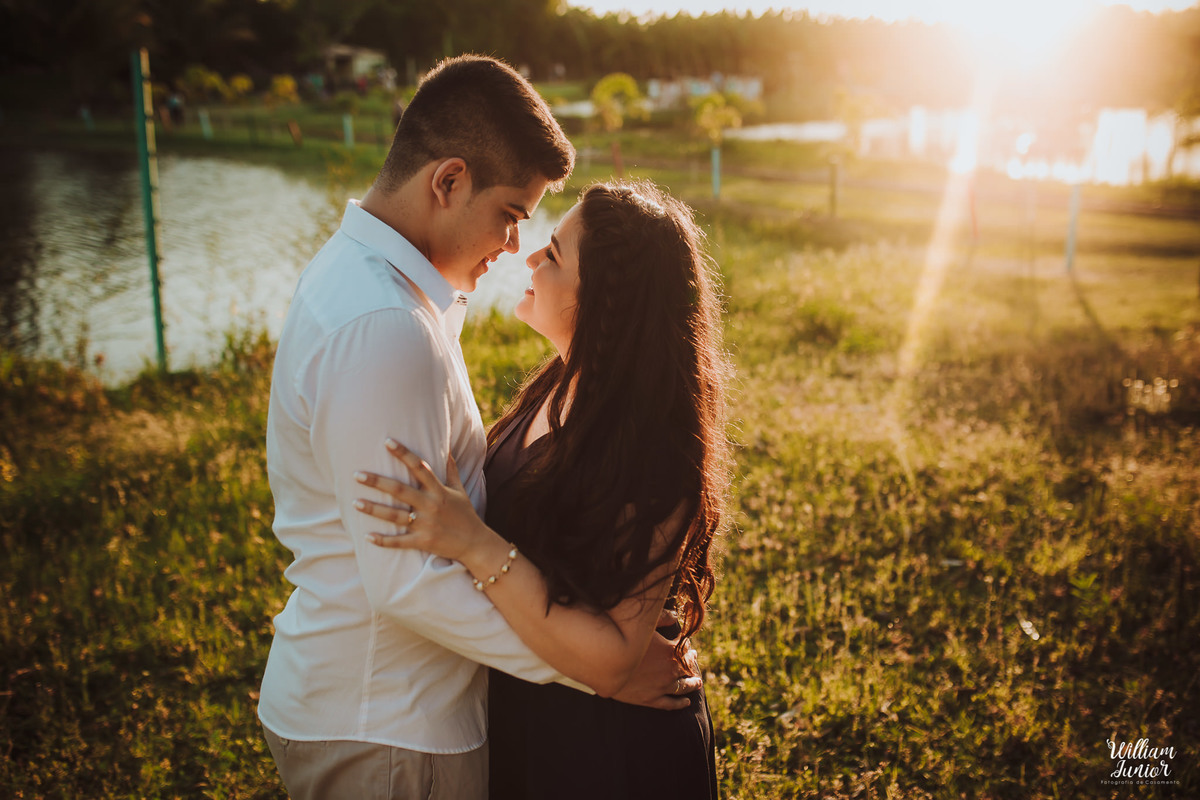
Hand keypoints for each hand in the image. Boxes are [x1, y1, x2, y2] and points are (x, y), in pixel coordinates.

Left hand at [354, 439, 490, 561]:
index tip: (387, 441)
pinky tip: (367, 537)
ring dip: (374, 509)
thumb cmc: (465, 514)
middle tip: (357, 474)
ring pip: (395, 516)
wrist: (475, 544)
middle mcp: (431, 505)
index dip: (403, 453)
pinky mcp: (423, 542)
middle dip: (377, 482)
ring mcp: (426, 525)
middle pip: (400, 490)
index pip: (419, 467)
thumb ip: (451, 469)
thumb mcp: (460, 489)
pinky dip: (383, 540)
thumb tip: (447, 448)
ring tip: (355, 502)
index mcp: (439, 490)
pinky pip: (400, 542)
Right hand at [609, 623, 701, 710]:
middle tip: (694, 659)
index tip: (688, 646)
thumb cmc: (623, 639)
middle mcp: (670, 670)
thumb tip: (675, 616)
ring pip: (684, 687)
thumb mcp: (643, 625)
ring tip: (697, 683)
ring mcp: (662, 687)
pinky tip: (686, 702)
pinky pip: (670, 704)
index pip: (685, 648)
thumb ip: (662, 617)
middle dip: (692, 662)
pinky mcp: (651, 700)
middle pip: (688, 667)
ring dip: (692, 684)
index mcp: (671, 651)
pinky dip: (680, 703)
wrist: (605, 663)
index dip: (687, 646)